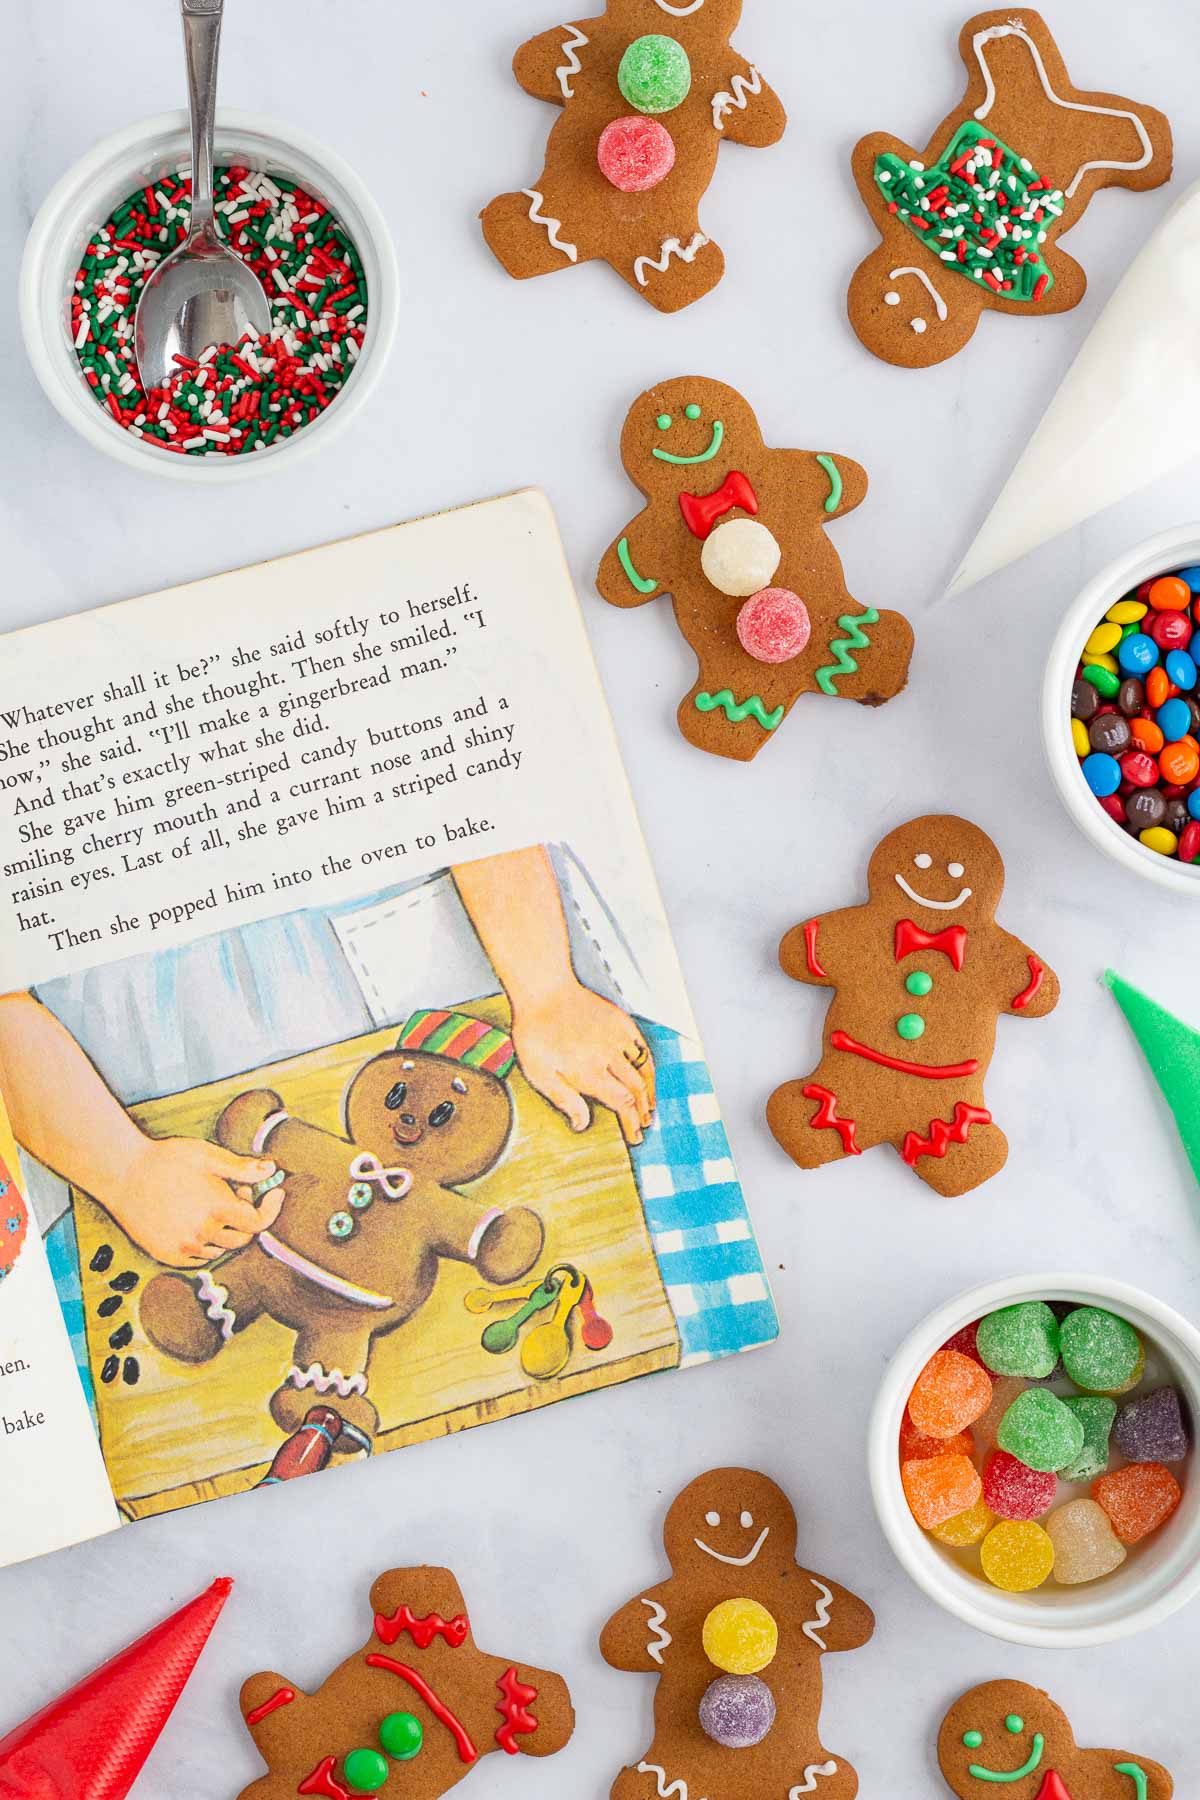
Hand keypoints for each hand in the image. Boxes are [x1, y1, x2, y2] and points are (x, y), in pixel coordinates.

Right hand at [99, 1136, 284, 1266]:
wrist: (122, 1174)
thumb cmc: (165, 1160)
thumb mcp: (206, 1156)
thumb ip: (241, 1168)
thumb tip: (270, 1170)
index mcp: (216, 1210)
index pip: (258, 1223)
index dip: (271, 1209)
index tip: (275, 1194)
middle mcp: (202, 1234)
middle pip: (242, 1238)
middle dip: (246, 1218)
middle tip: (233, 1194)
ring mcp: (183, 1248)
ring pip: (220, 1249)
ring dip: (224, 1232)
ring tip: (208, 1205)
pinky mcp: (167, 1255)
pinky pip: (198, 1258)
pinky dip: (205, 1244)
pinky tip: (193, 1220)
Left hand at [512, 982, 655, 1144]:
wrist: (543, 990)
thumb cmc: (536, 1032)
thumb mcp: (540, 1073)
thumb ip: (565, 1100)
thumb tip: (582, 1124)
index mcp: (590, 1073)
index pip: (622, 1104)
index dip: (631, 1123)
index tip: (635, 1136)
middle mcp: (608, 1057)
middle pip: (637, 1090)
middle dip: (644, 1112)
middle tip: (644, 1125)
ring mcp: (617, 1038)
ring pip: (644, 1069)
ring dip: (650, 1091)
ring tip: (650, 1105)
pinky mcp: (620, 1021)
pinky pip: (641, 1046)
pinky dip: (648, 1063)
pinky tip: (646, 1073)